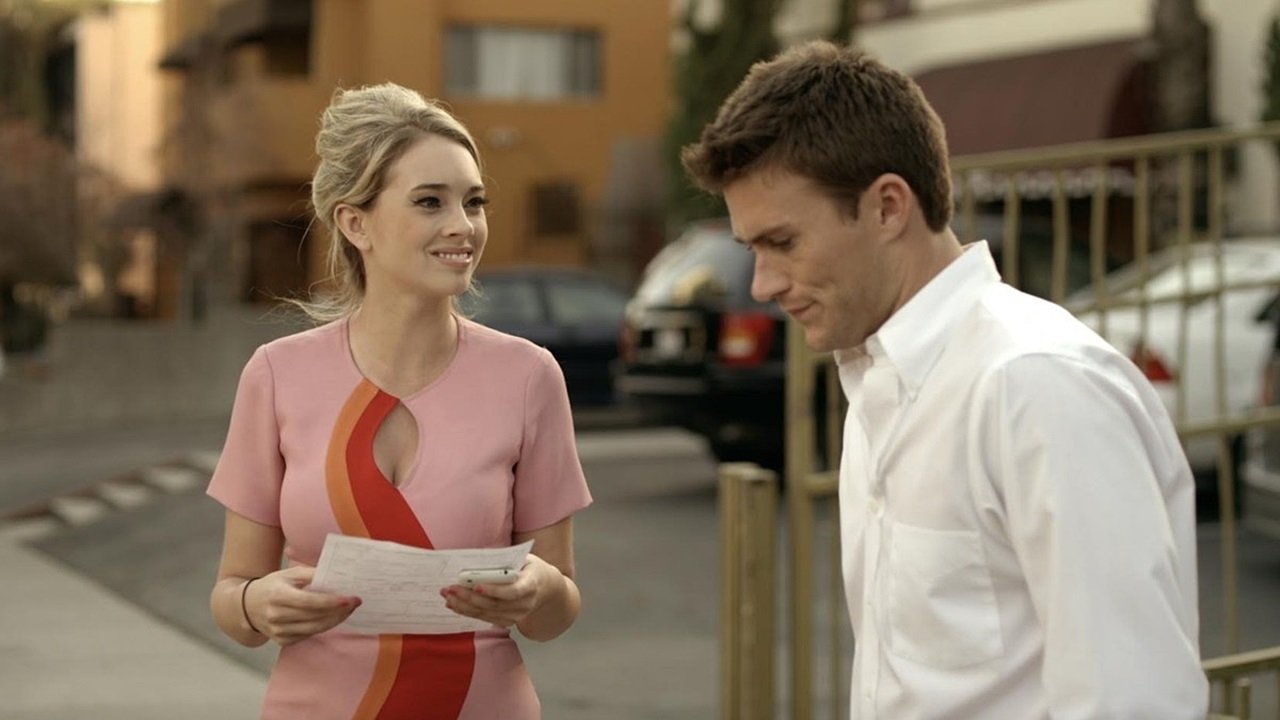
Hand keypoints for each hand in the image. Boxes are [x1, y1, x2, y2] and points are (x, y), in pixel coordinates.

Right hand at [245, 565, 360, 645]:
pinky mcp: (282, 641)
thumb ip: (311, 574)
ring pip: (314, 629)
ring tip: (349, 610)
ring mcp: (278, 631)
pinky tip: (334, 617)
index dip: (330, 601)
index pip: (308, 602)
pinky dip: (323, 626)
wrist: (247, 606)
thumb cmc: (273, 586)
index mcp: (278, 596)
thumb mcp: (289, 574)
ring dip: (335, 620)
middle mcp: (276, 616)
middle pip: (314, 617)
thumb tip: (336, 576)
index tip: (349, 598)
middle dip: (338, 610)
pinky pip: (309, 635)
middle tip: (355, 602)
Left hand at [440, 555, 560, 629]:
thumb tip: (476, 561)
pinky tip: (455, 605)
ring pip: (487, 613)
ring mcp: (516, 616)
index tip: (476, 585)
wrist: (546, 588)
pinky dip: (468, 612)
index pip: (513, 591)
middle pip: (494, 604)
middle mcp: (525, 604)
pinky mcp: (507, 622)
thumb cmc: (530, 569)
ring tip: (447, 596)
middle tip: (451, 588)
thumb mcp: (524, 559)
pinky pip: (485, 618)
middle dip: (469, 597)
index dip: (495, 590)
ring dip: (464, 606)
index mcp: (531, 585)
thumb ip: (505, 561)